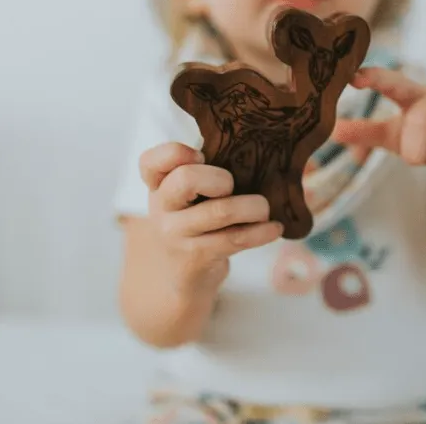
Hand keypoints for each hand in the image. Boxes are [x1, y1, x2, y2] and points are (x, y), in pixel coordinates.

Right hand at [139, 143, 283, 295]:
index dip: (176, 152)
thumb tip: (254, 151)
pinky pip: (235, 239)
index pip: (150, 161)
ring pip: (221, 210)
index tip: (201, 155)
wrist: (179, 275)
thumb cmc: (192, 220)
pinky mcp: (196, 257)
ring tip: (264, 208)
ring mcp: (177, 234)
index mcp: (157, 184)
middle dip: (221, 178)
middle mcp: (161, 208)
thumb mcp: (185, 194)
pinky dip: (262, 232)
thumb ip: (202, 170)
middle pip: (186, 179)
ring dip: (254, 206)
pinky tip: (275, 228)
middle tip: (233, 186)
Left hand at [331, 67, 425, 176]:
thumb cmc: (424, 138)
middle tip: (415, 161)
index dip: (374, 79)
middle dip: (413, 151)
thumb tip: (331, 131)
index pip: (392, 82)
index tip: (354, 78)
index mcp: (413, 96)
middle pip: (419, 120)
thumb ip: (364, 132)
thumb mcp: (392, 135)